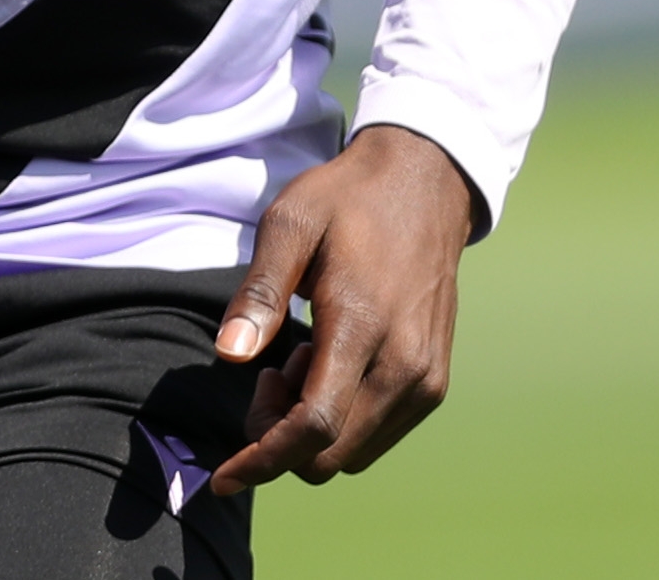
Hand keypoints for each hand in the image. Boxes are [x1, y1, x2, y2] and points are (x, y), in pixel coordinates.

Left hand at [206, 121, 484, 497]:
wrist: (426, 182)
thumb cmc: (349, 199)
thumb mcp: (290, 223)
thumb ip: (260, 292)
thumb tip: (229, 357)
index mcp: (364, 325)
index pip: (313, 426)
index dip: (262, 460)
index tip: (223, 476)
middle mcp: (405, 365)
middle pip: (330, 456)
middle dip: (280, 438)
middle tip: (270, 369)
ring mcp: (426, 378)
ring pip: (354, 455)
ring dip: (312, 430)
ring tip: (305, 356)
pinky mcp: (435, 382)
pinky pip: (379, 435)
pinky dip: (343, 422)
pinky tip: (333, 362)